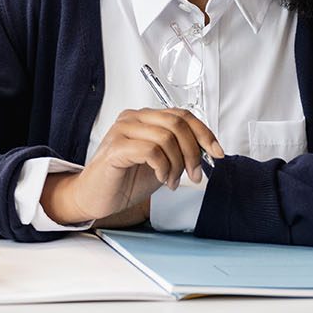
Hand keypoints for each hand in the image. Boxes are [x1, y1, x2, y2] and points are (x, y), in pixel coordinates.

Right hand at [41, 109, 224, 225]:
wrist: (95, 197)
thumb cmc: (125, 180)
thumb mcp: (162, 163)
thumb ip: (179, 151)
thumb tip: (208, 150)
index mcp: (145, 118)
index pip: (183, 115)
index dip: (205, 133)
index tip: (217, 153)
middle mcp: (133, 119)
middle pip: (177, 123)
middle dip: (194, 152)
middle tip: (194, 174)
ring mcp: (122, 131)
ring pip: (166, 137)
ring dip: (178, 164)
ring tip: (172, 181)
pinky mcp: (116, 148)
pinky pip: (151, 151)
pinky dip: (163, 168)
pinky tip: (161, 179)